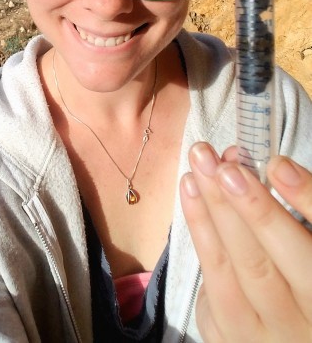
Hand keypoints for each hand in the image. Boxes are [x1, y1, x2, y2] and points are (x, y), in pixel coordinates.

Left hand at [180, 143, 311, 342]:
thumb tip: (260, 164)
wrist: (283, 327)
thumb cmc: (299, 272)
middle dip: (248, 209)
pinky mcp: (230, 336)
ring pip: (236, 271)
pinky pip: (211, 278)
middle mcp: (304, 325)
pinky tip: (190, 189)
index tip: (278, 164)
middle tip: (225, 166)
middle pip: (269, 267)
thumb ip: (297, 204)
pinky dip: (199, 228)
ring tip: (200, 164)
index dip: (305, 202)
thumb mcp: (306, 239)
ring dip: (213, 210)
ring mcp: (266, 336)